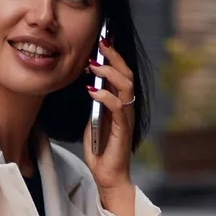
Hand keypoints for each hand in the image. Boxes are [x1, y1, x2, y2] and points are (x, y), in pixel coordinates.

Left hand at [82, 38, 135, 215]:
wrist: (108, 176)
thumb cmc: (101, 150)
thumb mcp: (92, 120)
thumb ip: (94, 104)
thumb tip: (88, 84)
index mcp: (121, 103)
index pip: (121, 73)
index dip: (113, 56)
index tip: (101, 40)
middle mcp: (127, 107)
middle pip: (126, 74)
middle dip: (113, 56)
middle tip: (100, 42)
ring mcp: (127, 117)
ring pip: (125, 86)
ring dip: (109, 73)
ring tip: (94, 65)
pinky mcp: (123, 129)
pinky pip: (117, 107)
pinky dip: (104, 96)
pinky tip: (92, 90)